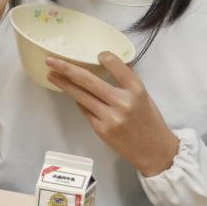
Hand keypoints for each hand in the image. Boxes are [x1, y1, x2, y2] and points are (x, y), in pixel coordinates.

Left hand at [46, 54, 179, 176]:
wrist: (155, 151)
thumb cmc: (150, 122)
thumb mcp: (145, 98)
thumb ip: (128, 82)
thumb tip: (111, 62)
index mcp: (137, 91)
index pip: (118, 67)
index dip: (106, 57)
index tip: (97, 54)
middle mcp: (123, 102)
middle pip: (89, 81)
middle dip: (67, 69)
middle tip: (51, 60)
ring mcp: (110, 117)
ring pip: (81, 96)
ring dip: (64, 84)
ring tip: (51, 75)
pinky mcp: (101, 129)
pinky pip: (84, 110)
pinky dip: (79, 101)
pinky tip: (73, 95)